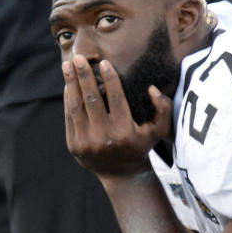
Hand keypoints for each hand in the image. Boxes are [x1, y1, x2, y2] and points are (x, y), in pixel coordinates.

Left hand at [63, 56, 170, 177]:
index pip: (115, 99)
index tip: (103, 62)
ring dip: (71, 83)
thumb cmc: (141, 146)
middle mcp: (104, 138)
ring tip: (67, 65)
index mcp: (125, 133)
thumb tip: (152, 89)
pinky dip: (68, 98)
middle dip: (84, 76)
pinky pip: (70, 117)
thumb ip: (164, 109)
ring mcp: (86, 143)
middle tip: (78, 57)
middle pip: (92, 100)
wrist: (121, 174)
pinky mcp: (74, 145)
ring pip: (77, 107)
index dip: (109, 79)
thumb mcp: (159, 131)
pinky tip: (68, 84)